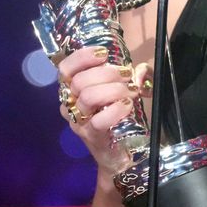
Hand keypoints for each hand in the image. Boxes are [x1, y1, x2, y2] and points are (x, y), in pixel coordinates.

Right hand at [57, 47, 152, 170]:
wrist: (119, 152)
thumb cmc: (119, 115)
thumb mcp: (126, 89)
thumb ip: (136, 75)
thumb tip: (140, 71)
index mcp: (73, 89)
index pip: (65, 68)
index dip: (82, 57)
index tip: (104, 54)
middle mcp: (70, 104)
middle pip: (80, 80)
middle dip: (107, 73)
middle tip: (127, 75)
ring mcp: (78, 122)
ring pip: (88, 97)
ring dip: (113, 89)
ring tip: (130, 91)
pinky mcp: (91, 136)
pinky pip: (98, 121)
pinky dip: (115, 110)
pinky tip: (127, 106)